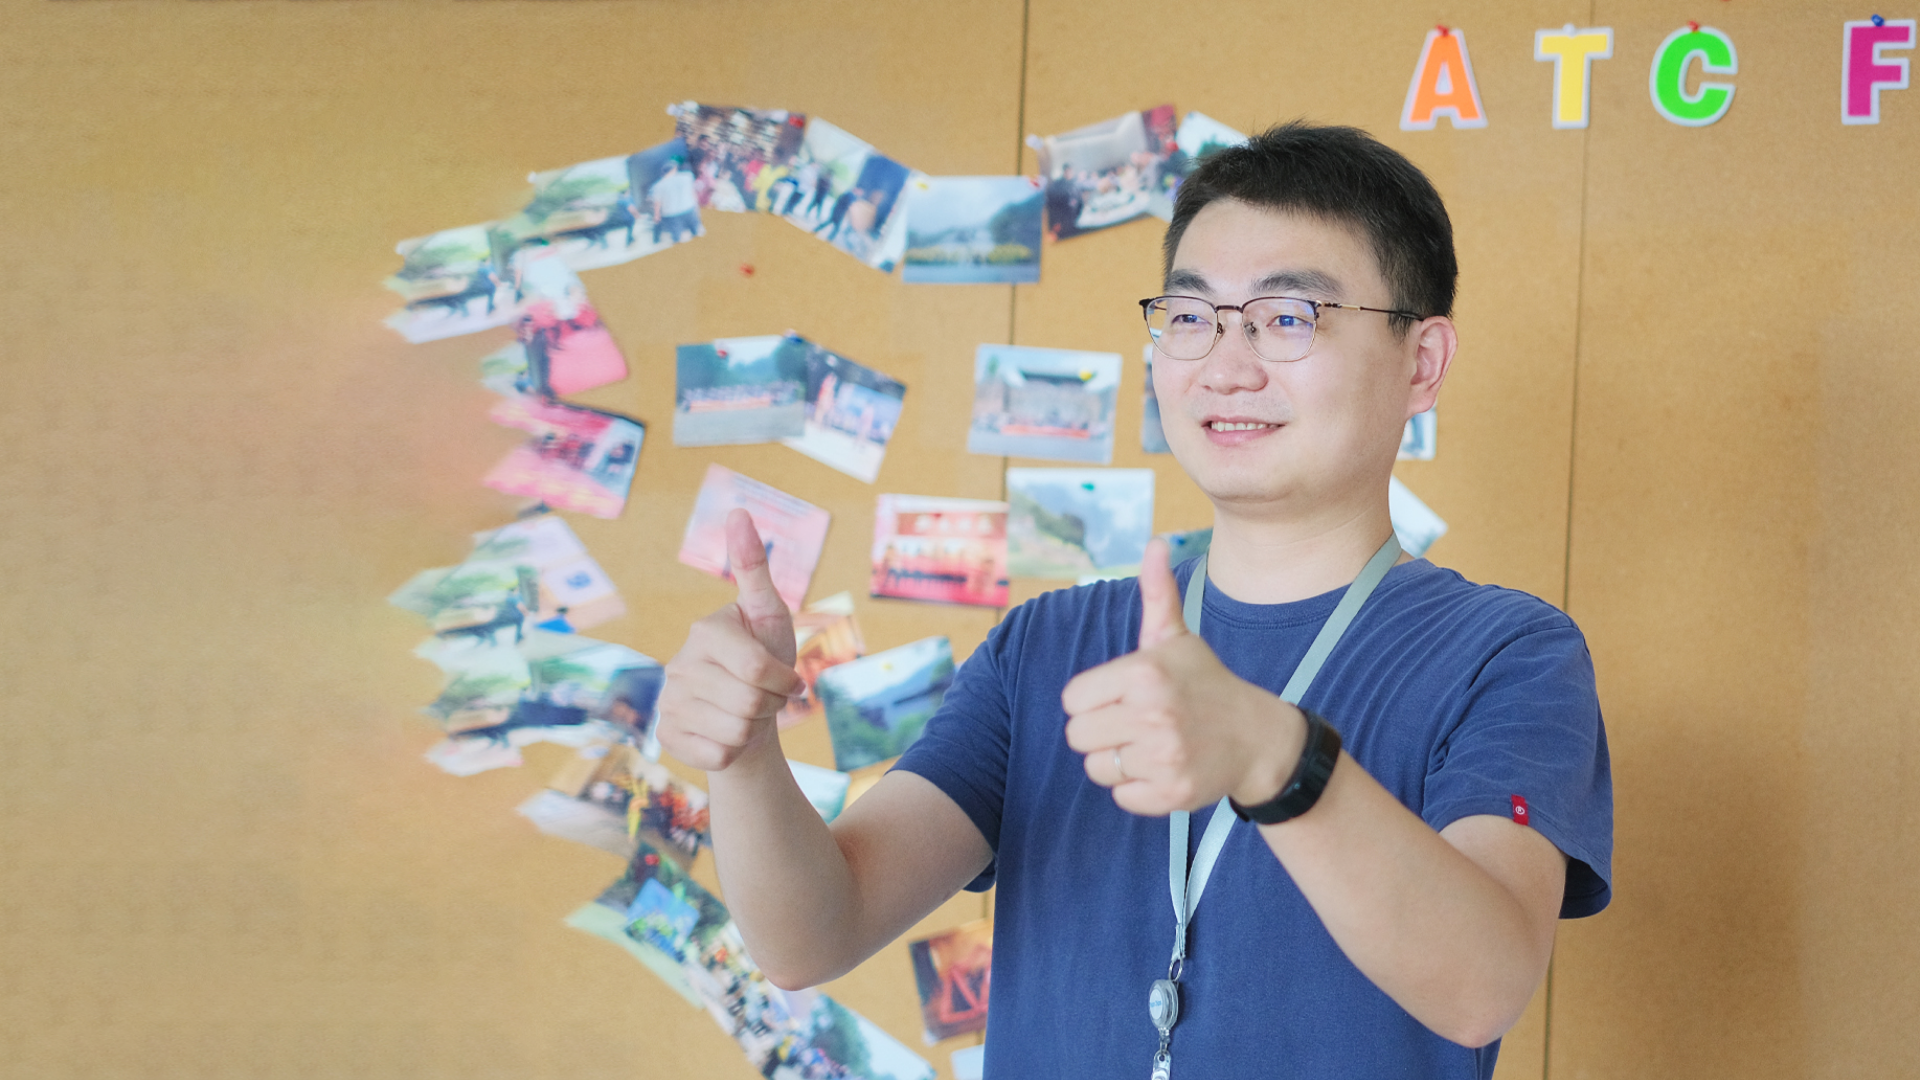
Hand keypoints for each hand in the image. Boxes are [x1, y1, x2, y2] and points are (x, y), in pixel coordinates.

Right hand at [658, 509, 806, 771]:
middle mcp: (677, 663)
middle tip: (766, 697)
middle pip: (748, 702)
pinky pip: (716, 756)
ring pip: (734, 732)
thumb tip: (737, 510)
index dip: (784, 682)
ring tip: (748, 713)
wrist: (750, 716)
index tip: (787, 678)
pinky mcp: (665, 736)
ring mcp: (667, 701)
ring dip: (754, 728)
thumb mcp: (769, 613)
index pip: (759, 670)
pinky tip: (726, 736)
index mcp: (705, 630)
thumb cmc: (765, 659)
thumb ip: (753, 567)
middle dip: (771, 705)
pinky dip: (734, 751)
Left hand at [1061, 538, 1305, 815]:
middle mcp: (1153, 714)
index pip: (1073, 699)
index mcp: (1144, 672)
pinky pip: (1121, 797)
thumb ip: (1157, 595)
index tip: (1120, 698)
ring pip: (1097, 768)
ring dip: (1118, 761)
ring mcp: (1164, 756)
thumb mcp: (1178, 639)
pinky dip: (1138, 788)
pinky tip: (1164, 768)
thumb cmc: (1205, 684)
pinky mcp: (1172, 793)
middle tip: (1135, 724)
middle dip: (1101, 732)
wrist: (1258, 739)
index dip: (1092, 700)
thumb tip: (1155, 544)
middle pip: (1077, 737)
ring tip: (1150, 745)